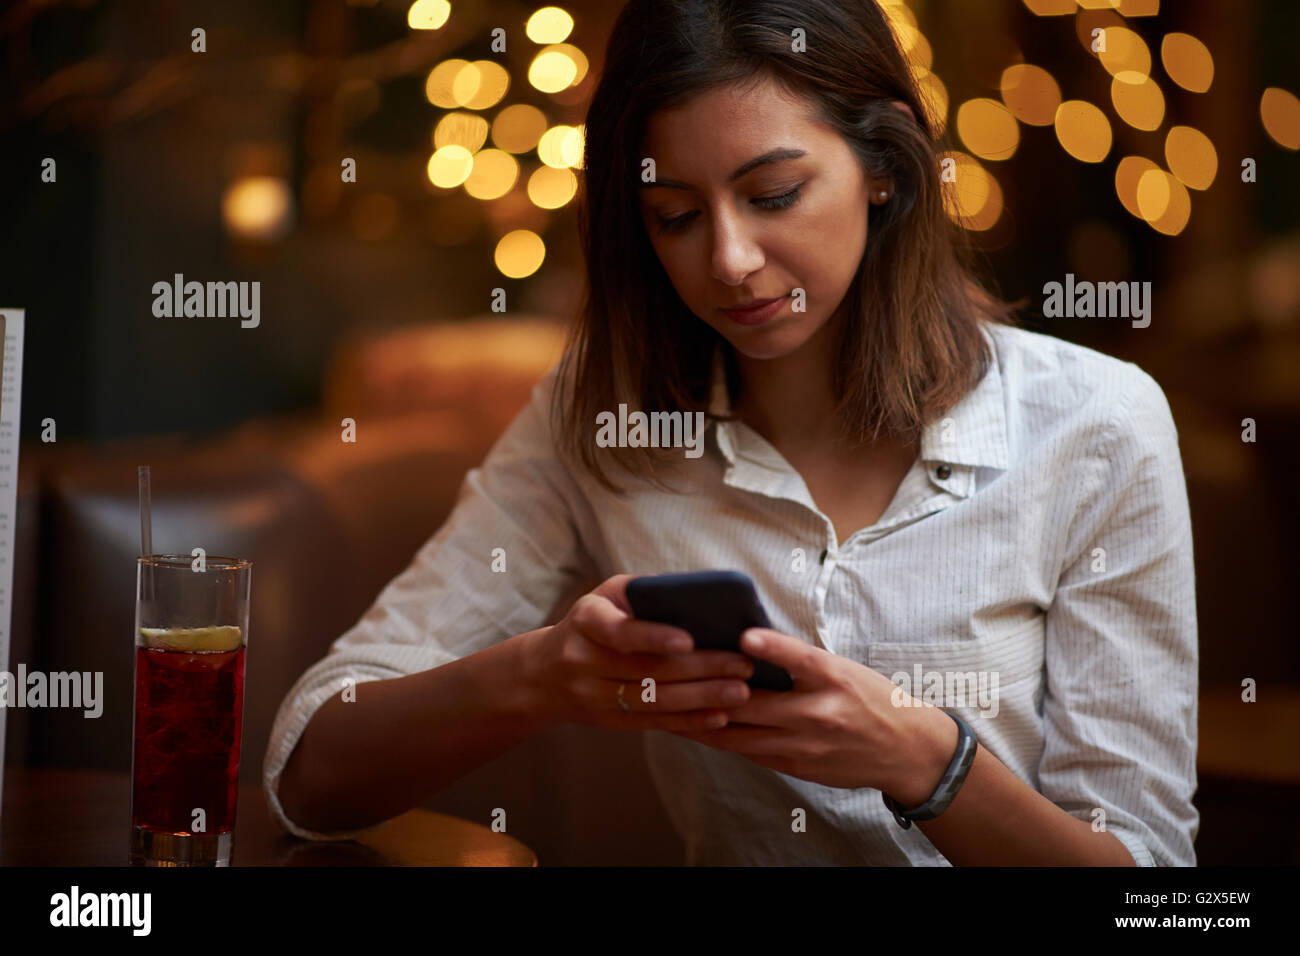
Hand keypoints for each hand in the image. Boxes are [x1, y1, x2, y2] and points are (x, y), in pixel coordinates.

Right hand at [520, 574, 757, 732]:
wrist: (543, 675)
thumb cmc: (590, 623)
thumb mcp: (604, 597)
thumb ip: (642, 592)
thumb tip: (697, 594)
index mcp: (586, 621)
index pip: (620, 632)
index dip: (653, 637)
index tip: (689, 640)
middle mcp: (585, 661)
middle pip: (647, 670)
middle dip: (700, 669)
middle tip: (742, 665)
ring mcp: (596, 696)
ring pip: (654, 700)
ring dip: (702, 698)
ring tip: (741, 691)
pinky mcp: (611, 721)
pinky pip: (653, 723)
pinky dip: (689, 721)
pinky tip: (720, 716)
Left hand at [670, 627, 953, 795]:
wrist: (905, 749)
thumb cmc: (869, 698)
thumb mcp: (843, 669)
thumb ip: (799, 662)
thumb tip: (748, 645)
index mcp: (834, 679)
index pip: (800, 658)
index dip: (772, 647)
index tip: (744, 636)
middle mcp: (820, 713)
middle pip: (755, 704)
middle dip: (712, 692)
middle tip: (675, 677)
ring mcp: (807, 746)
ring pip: (743, 735)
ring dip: (706, 722)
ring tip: (673, 707)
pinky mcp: (799, 767)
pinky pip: (752, 754)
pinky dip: (725, 740)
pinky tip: (701, 729)